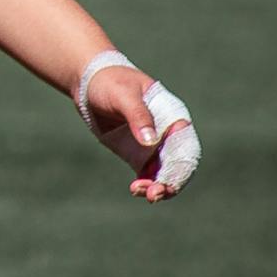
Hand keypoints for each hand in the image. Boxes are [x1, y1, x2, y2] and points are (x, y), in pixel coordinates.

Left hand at [82, 63, 200, 202]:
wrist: (90, 84)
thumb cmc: (111, 81)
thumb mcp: (124, 95)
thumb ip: (138, 116)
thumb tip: (150, 142)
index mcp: (173, 117)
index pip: (186, 146)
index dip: (182, 166)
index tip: (171, 181)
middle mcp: (168, 135)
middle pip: (177, 165)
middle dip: (169, 182)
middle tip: (154, 194)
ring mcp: (154, 147)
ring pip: (163, 174)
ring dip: (157, 187)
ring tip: (139, 192)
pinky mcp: (138, 154)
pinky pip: (148, 175)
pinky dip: (145, 185)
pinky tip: (135, 189)